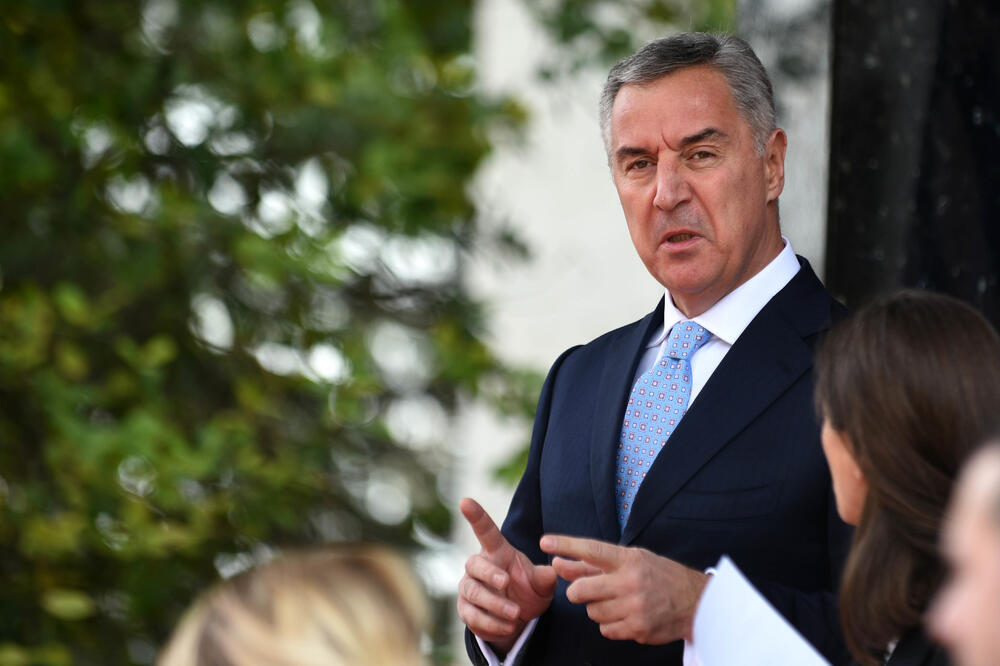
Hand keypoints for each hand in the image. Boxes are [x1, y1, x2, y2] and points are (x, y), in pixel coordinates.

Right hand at [457, 498, 556, 653]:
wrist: (517, 619)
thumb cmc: (527, 589)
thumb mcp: (541, 583)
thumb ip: (545, 577)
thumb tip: (555, 571)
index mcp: (498, 552)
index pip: (485, 531)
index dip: (476, 516)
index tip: (465, 501)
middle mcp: (479, 567)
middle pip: (474, 564)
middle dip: (489, 573)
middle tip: (505, 581)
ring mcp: (469, 588)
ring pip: (473, 592)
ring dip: (494, 604)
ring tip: (516, 614)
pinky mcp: (466, 610)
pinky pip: (472, 616)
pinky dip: (491, 623)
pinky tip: (509, 627)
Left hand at [540, 534, 708, 643]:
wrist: (695, 602)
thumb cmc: (658, 576)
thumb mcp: (631, 560)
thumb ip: (593, 564)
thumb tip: (558, 564)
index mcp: (629, 560)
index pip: (591, 550)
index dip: (566, 545)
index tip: (546, 541)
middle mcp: (631, 582)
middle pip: (581, 590)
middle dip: (577, 592)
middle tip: (584, 590)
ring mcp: (634, 608)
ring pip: (592, 612)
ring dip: (597, 608)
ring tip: (616, 601)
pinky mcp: (638, 629)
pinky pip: (605, 630)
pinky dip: (609, 625)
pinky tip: (625, 615)